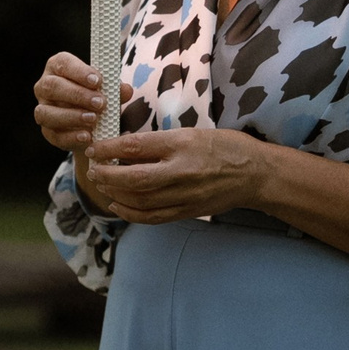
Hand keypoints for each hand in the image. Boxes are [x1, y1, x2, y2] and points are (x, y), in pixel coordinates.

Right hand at [34, 51, 129, 153]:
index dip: (78, 71)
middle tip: (100, 103)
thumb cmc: (97, 98)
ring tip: (93, 120)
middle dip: (77, 94)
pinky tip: (87, 136)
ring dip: (71, 116)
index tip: (97, 81)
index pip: (62, 63)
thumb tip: (126, 90)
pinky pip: (53, 134)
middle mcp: (45, 87)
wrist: (94, 126)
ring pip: (46, 112)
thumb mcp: (108, 91)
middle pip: (52, 86)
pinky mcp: (47, 131)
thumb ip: (115, 90)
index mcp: (58, 68)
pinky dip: (71, 136)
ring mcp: (43, 109)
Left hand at [83, 128, 269, 224]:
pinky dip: (130, 213)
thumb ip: (160, 142)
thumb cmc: (224, 147)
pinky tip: (118, 205)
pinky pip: (152, 217)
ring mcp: (184, 195)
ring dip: (115, 194)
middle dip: (106, 175)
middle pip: (133, 178)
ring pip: (139, 200)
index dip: (108, 149)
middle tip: (92, 169)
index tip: (93, 148)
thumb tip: (123, 146)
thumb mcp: (192, 133)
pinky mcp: (187, 211)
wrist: (256, 174)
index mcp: (181, 144)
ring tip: (102, 184)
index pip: (135, 147)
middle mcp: (181, 171)